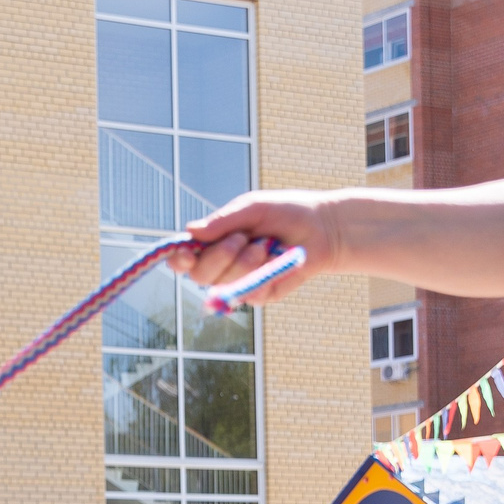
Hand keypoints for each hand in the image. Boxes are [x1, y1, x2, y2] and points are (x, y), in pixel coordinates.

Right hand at [184, 190, 345, 306]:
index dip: (180, 260)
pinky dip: (264, 274)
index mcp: (213, 243)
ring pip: (224, 284)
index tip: (188, 253)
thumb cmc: (286, 212)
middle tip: (242, 239)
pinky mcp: (260, 295)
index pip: (183, 260)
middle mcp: (222, 266)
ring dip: (245, 263)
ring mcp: (240, 283)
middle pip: (199, 276)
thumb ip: (222, 220)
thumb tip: (190, 231)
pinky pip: (250, 294)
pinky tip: (277, 259)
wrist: (323, 229)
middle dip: (219, 257)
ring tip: (267, 244)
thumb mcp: (252, 208)